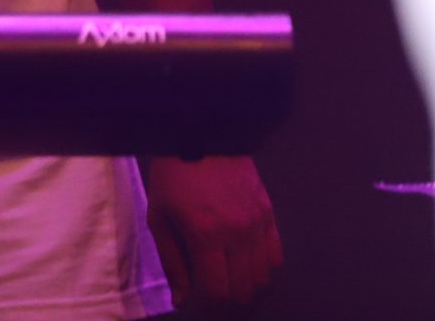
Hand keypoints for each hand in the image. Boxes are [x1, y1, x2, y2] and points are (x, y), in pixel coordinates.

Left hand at [143, 154, 278, 313]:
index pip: (217, 292)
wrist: (202, 131)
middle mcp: (238, 233)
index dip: (207, 308)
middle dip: (226, 305)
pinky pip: (276, 257)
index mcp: (206, 235)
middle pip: (243, 291)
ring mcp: (258, 224)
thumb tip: (183, 300)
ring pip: (263, 279)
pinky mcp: (269, 213)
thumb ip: (172, 262)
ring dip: (246, 291)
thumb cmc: (172, 174)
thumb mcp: (159, 217)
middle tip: (211, 302)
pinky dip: (263, 272)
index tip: (195, 306)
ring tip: (228, 287)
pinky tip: (246, 270)